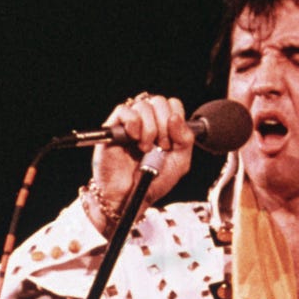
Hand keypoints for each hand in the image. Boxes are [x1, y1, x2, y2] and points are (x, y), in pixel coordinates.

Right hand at [88, 93, 194, 227]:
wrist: (131, 198)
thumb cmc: (152, 181)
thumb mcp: (179, 163)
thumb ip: (185, 140)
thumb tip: (175, 117)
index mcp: (162, 125)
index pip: (172, 104)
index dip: (175, 120)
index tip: (172, 143)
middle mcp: (145, 120)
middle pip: (159, 101)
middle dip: (164, 125)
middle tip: (160, 147)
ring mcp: (128, 123)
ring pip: (143, 105)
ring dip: (149, 129)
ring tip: (144, 149)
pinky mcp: (112, 128)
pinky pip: (124, 110)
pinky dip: (134, 124)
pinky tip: (134, 140)